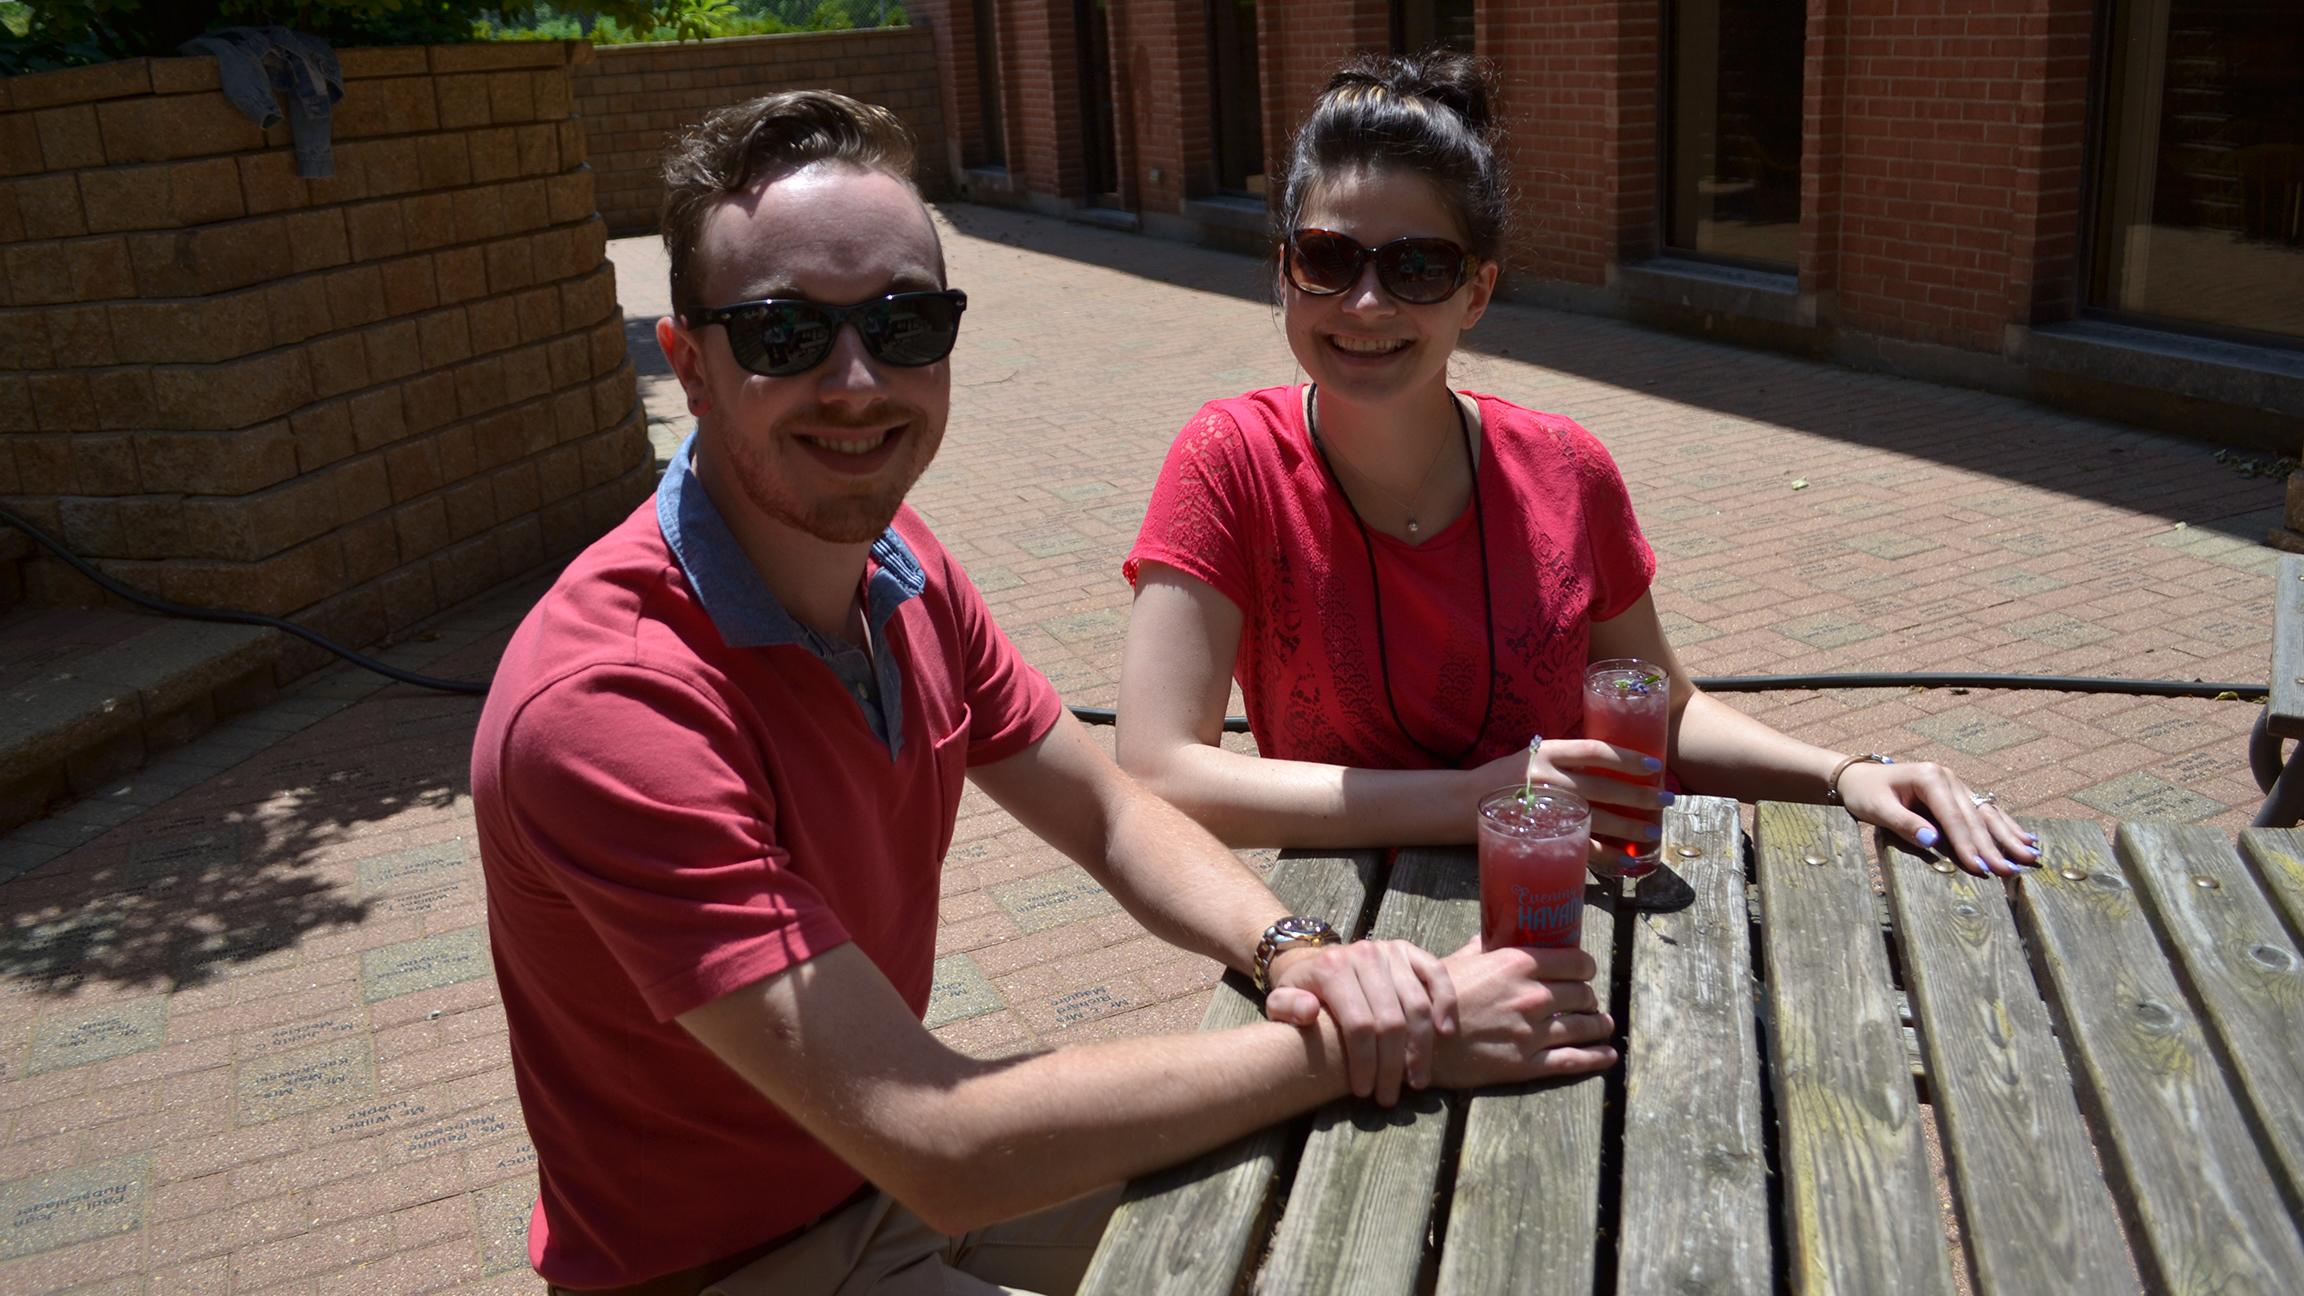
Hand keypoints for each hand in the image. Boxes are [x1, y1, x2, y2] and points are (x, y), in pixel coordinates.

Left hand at [1265, 938, 1457, 1105]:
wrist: (1315, 959)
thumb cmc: (1301, 990)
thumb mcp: (1280, 1001)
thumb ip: (1287, 1008)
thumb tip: (1308, 1012)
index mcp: (1332, 969)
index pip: (1358, 1024)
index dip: (1365, 1063)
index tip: (1364, 1091)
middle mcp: (1364, 955)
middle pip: (1390, 1020)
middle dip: (1392, 1065)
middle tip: (1390, 1096)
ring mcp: (1390, 951)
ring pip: (1417, 1005)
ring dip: (1421, 1048)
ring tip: (1417, 1080)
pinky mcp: (1409, 951)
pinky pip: (1437, 974)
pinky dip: (1445, 1002)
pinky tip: (1446, 1032)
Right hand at [1428, 938, 1615, 1088]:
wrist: (1414, 1039)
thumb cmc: (1432, 998)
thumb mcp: (1457, 962)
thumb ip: (1481, 947)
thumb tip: (1492, 932)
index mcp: (1518, 964)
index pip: (1574, 961)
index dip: (1585, 968)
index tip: (1586, 973)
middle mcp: (1531, 995)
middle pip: (1582, 994)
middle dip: (1589, 998)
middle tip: (1588, 1002)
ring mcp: (1531, 1031)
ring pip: (1583, 1026)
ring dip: (1599, 1025)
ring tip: (1604, 1025)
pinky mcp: (1527, 1063)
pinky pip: (1572, 1059)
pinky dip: (1596, 1057)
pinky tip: (1608, 1055)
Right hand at [1479, 740, 1672, 849]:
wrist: (1461, 801)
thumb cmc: (1504, 778)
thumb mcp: (1532, 756)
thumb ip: (1565, 759)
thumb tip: (1609, 766)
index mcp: (1549, 751)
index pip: (1597, 751)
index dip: (1628, 757)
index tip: (1654, 765)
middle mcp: (1549, 777)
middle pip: (1605, 786)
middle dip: (1640, 795)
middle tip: (1666, 801)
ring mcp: (1544, 807)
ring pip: (1598, 817)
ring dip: (1630, 827)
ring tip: (1654, 832)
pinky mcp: (1541, 834)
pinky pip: (1581, 846)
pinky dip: (1607, 855)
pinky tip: (1627, 860)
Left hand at [1834, 759, 2040, 877]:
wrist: (1860, 778)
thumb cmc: (1866, 794)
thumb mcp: (1877, 808)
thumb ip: (1904, 823)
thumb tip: (1932, 840)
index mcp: (1930, 777)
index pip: (1954, 816)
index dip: (1968, 844)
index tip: (1981, 867)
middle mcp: (1949, 777)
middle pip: (1975, 816)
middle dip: (1994, 846)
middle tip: (2011, 871)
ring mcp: (1956, 784)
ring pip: (1987, 813)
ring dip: (2008, 836)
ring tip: (2030, 856)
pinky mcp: (1958, 794)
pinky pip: (1985, 812)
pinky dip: (2004, 827)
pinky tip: (2025, 839)